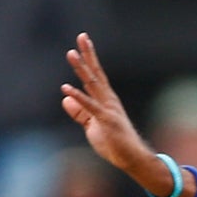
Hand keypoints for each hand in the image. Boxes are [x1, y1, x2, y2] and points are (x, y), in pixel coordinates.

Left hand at [60, 34, 162, 188]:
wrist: (131, 159)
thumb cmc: (114, 143)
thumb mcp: (91, 126)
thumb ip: (79, 112)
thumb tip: (65, 98)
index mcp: (106, 99)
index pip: (95, 75)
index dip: (88, 58)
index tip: (82, 42)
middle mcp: (108, 99)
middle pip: (95, 73)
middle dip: (88, 55)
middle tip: (81, 37)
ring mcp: (108, 108)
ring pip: (93, 84)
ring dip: (81, 68)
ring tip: (71, 53)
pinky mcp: (107, 120)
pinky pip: (89, 106)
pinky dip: (77, 96)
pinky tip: (65, 88)